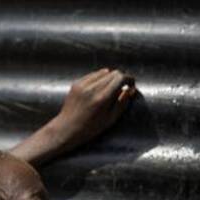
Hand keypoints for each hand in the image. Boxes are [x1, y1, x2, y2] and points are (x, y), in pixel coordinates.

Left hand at [9, 68, 136, 166]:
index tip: (132, 84)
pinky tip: (100, 88)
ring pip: (104, 72)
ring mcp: (83, 84)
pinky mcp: (77, 83)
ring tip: (111, 89)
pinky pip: (93, 74)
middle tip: (123, 88)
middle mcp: (92, 88)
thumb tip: (130, 90)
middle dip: (121, 79)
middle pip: (113, 73)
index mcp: (102, 98)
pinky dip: (100, 78)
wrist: (68, 128)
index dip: (129, 79)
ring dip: (110, 78)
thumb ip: (122, 102)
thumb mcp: (111, 119)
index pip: (120, 78)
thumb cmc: (91, 127)